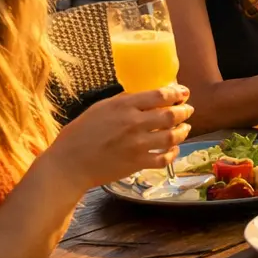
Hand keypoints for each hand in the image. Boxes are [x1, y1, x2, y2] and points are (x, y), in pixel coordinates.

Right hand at [44, 85, 193, 189]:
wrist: (69, 165)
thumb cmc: (80, 134)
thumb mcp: (100, 107)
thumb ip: (124, 101)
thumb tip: (144, 96)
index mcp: (124, 106)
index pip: (160, 95)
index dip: (177, 93)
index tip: (183, 92)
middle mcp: (135, 124)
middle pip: (171, 115)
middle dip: (184, 111)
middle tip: (188, 110)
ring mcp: (138, 145)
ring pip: (172, 136)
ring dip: (183, 131)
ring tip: (185, 128)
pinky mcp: (137, 164)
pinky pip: (164, 158)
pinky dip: (173, 153)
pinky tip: (174, 149)